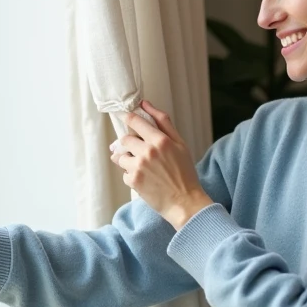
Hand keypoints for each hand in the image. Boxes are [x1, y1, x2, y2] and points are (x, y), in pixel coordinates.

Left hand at [110, 101, 212, 228]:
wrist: (185, 202)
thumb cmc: (185, 172)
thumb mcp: (180, 143)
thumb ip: (163, 122)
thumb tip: (146, 104)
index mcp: (160, 140)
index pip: (135, 121)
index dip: (127, 119)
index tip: (124, 118)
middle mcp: (148, 151)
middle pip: (124, 139)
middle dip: (128, 144)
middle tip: (138, 151)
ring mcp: (139, 166)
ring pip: (120, 156)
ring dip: (128, 161)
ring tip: (142, 168)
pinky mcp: (133, 181)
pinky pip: (124, 173)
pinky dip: (131, 176)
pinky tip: (145, 180)